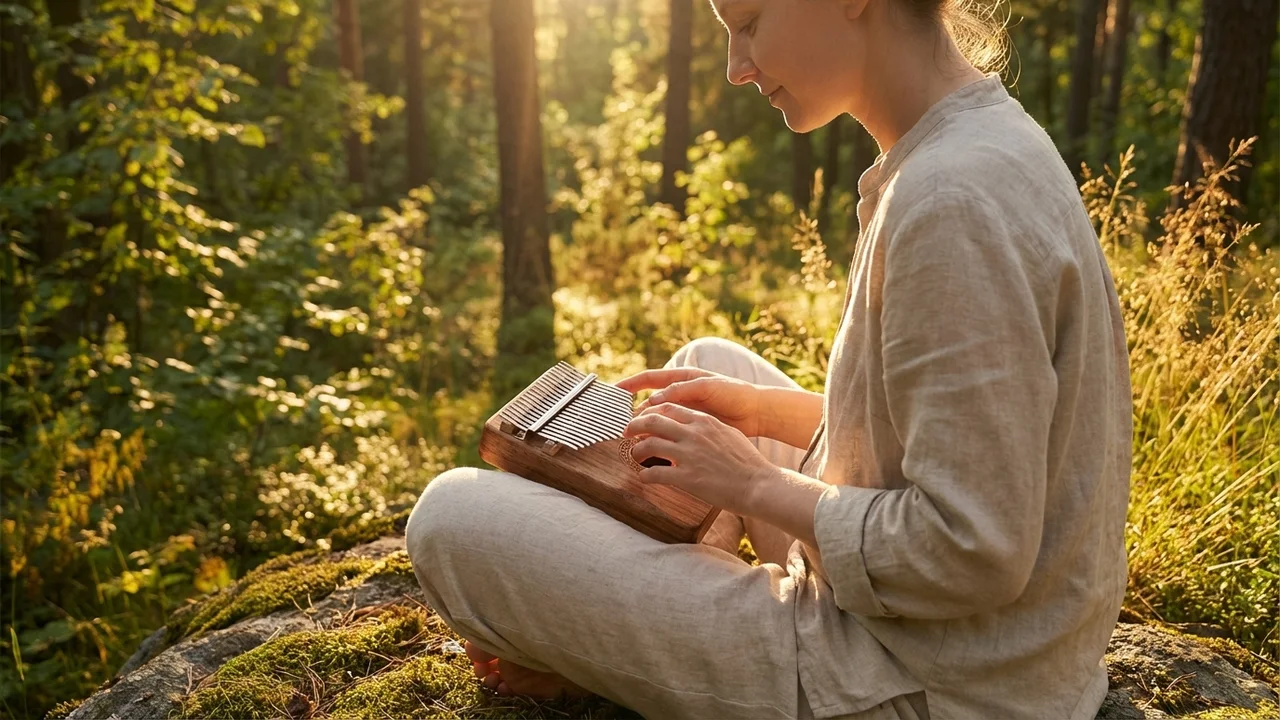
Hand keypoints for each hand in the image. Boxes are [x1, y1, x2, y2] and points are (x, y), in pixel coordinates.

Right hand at [614, 368, 763, 437]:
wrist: (757, 412)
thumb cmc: (735, 393)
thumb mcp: (708, 387)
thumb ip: (683, 390)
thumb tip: (655, 397)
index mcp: (682, 379)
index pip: (650, 379)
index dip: (631, 384)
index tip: (614, 392)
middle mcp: (681, 395)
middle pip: (650, 403)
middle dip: (635, 414)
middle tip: (623, 427)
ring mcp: (686, 412)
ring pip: (658, 420)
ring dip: (646, 429)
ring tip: (633, 441)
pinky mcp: (692, 428)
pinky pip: (670, 433)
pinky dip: (660, 440)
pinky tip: (652, 450)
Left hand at [623, 402, 779, 515]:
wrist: (759, 484)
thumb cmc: (747, 463)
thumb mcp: (728, 434)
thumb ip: (707, 428)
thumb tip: (693, 427)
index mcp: (703, 421)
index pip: (668, 408)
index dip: (650, 412)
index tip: (643, 418)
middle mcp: (693, 434)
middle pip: (652, 421)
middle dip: (634, 425)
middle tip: (626, 432)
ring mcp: (688, 455)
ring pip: (648, 445)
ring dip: (636, 450)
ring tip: (635, 456)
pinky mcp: (687, 478)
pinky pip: (654, 474)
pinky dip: (645, 476)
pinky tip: (644, 478)